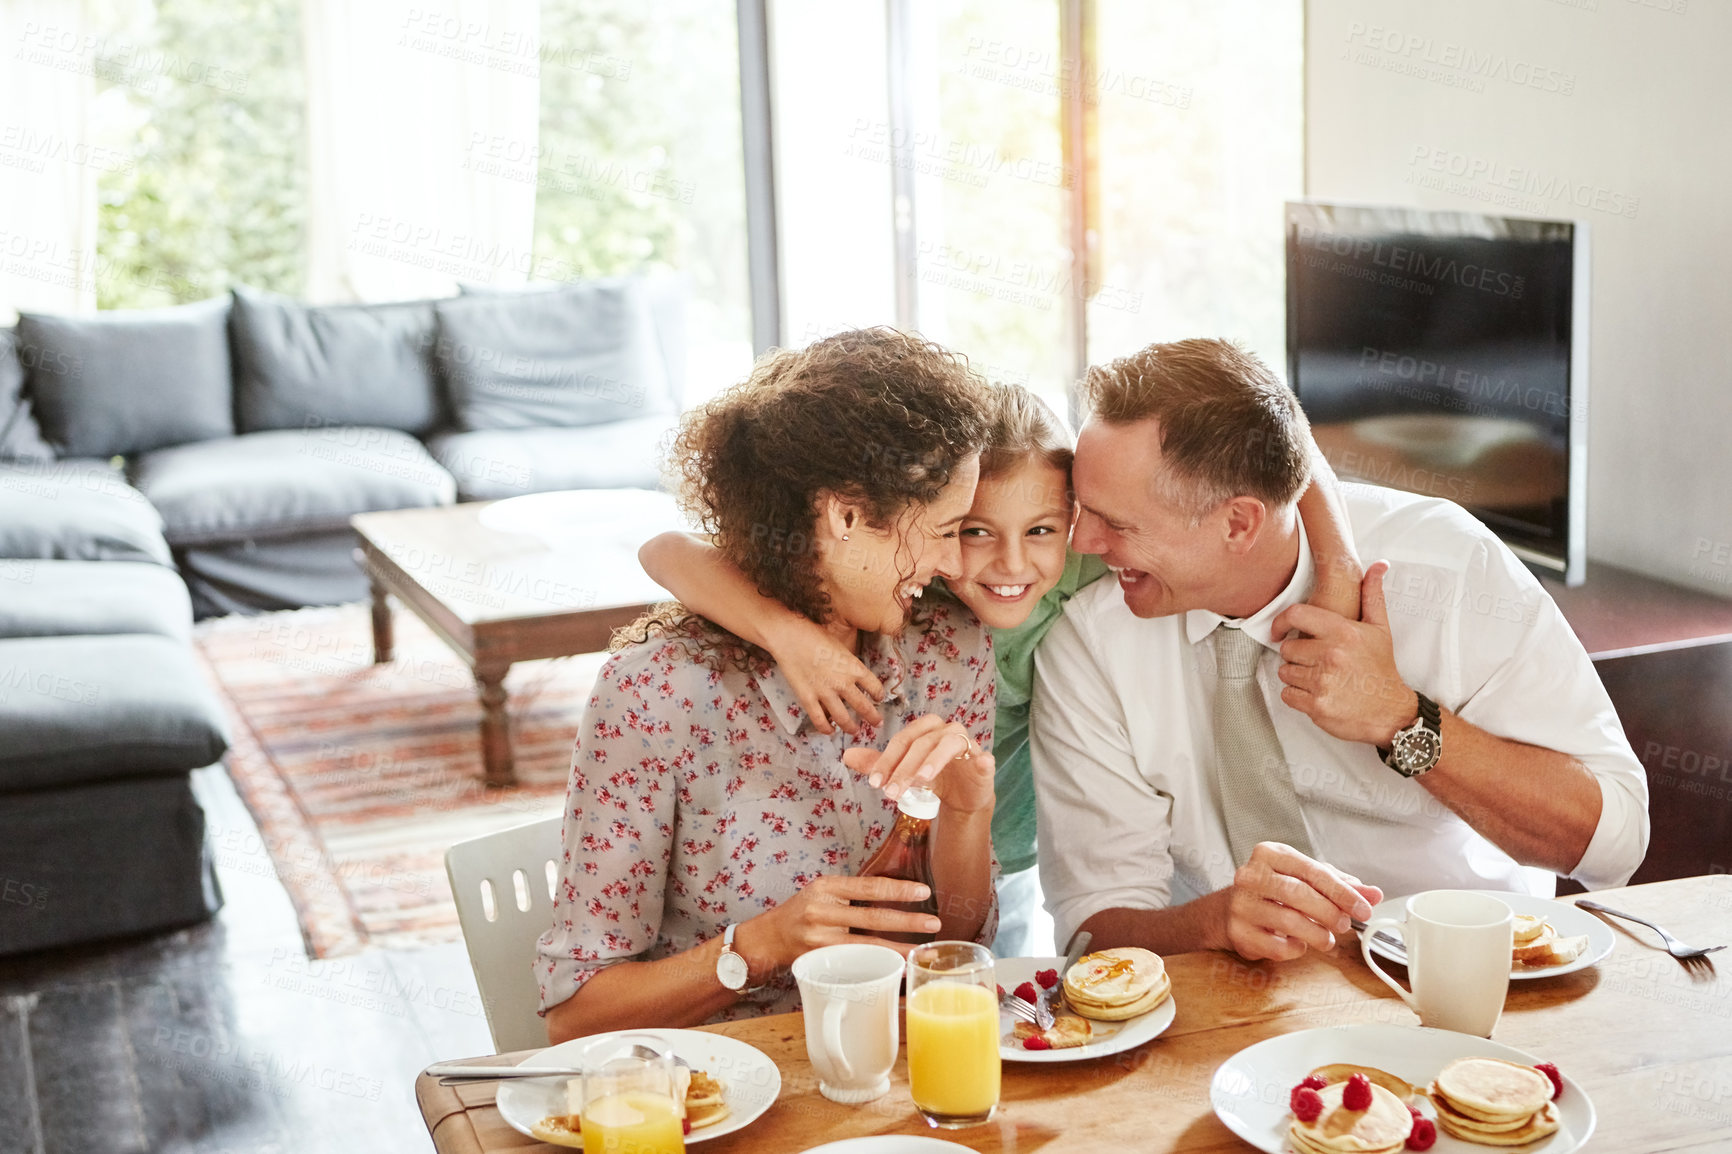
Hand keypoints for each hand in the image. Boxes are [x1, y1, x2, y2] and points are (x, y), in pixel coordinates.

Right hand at [743, 875, 941, 968]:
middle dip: (906, 922)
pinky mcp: (819, 964)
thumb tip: (898, 892)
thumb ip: (852, 892)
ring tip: (921, 951)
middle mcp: (821, 913)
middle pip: (871, 918)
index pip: (868, 887)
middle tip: (933, 923)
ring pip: (866, 947)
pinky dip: (878, 967)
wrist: (769, 938)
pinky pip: (855, 965)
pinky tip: (896, 969)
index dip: (897, 889)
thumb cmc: (803, 910)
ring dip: (897, 950)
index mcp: (826, 888)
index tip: (923, 892)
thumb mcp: (822, 891)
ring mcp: (819, 941)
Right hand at [765, 619, 882, 734]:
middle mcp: (843, 683)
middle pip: (864, 707)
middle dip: (873, 718)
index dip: (879, 695)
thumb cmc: (815, 636)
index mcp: (854, 667)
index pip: (875, 687)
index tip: (878, 698)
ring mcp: (825, 692)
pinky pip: (820, 720)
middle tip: (877, 723)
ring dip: (851, 728)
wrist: (790, 637)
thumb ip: (849, 664)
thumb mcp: (841, 646)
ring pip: (843, 719)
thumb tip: (855, 675)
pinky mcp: (808, 698)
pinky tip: (830, 730)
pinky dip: (826, 728)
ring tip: (855, 731)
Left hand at [841, 714, 994, 814]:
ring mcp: (968, 744)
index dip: (886, 760)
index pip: (902, 740)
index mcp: (926, 729)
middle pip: (922, 743)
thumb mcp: (905, 772)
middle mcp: (946, 730)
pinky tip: (980, 763)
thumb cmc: (933, 777)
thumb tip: (846, 756)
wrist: (963, 794)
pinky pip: (983, 757)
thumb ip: (879, 764)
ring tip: (921, 780)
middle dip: (904, 768)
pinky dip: (981, 759)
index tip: (874, 784)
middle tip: (891, 793)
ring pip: (948, 745)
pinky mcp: (983, 761)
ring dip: (934, 760)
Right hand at [1215, 842, 1382, 961]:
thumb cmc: (1273, 891)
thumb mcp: (1305, 879)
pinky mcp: (1238, 932)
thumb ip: (1340, 885)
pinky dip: (1296, 949)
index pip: (1313, 871)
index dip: (1343, 892)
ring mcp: (1241, 904)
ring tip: (1326, 939)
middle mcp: (1250, 875)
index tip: (1365, 908)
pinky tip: (1299, 943)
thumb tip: (1374, 894)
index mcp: (1270, 854)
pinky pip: (1278, 946)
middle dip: (1331, 913)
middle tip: (1345, 925)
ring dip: (1318, 935)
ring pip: (1290, 922)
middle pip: (1300, 894)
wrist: (1228, 910)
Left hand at [1270, 561, 1418, 745]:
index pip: (1296, 615)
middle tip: (1315, 661)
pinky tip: (1316, 693)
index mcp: (1343, 632)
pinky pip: (1287, 694)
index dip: (1280, 622)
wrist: (1391, 712)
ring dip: (1296, 676)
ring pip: (1285, 671)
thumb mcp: (1380, 630)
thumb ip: (1372, 596)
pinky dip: (1297, 696)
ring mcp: (1322, 681)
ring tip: (1319, 678)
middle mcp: (1331, 654)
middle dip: (1296, 655)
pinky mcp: (1317, 705)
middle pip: (1288, 648)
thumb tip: (1377, 566)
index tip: (1278, 632)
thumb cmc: (1381, 669)